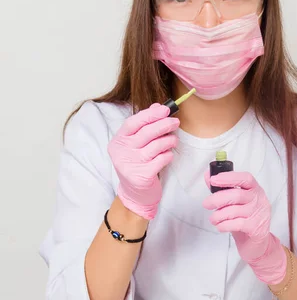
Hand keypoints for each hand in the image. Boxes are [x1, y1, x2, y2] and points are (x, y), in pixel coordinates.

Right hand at [108, 104, 179, 219]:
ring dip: (169, 140)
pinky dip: (168, 155)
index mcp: (118, 141)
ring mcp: (131, 165)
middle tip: (175, 122)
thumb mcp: (136, 144)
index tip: (165, 109)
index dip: (150, 114)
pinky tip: (168, 155)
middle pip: (146, 132)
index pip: (132, 123)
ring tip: (173, 140)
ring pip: (156, 146)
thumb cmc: (137, 164)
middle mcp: (122, 152)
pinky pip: (161, 160)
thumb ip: (144, 125)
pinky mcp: (142, 176)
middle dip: (164, 125)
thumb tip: (158, 106)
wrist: (135, 193)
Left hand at [203, 171, 286, 284]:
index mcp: (255, 190)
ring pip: (234, 211)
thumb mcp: (234, 203)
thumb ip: (222, 189)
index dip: (229, 177)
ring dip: (218, 215)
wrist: (256, 244)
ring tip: (213, 219)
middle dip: (217, 199)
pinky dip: (224, 225)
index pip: (245, 178)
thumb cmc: (244, 220)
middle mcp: (259, 200)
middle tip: (206, 204)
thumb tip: (208, 175)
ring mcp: (259, 214)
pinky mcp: (256, 228)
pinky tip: (220, 226)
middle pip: (236, 195)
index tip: (213, 179)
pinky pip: (236, 224)